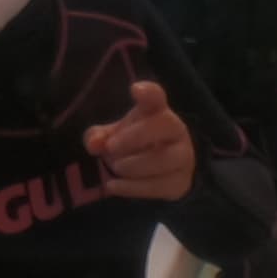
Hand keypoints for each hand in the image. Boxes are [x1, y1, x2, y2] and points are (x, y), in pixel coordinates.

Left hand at [82, 80, 193, 200]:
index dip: (148, 92)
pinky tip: (113, 186)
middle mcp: (175, 129)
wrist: (158, 173)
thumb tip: (93, 143)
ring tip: (116, 167)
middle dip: (135, 136)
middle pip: (166, 124)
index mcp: (157, 111)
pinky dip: (133, 187)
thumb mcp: (113, 136)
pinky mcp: (180, 182)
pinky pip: (160, 185)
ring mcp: (183, 156)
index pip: (157, 96)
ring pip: (166, 159)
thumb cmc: (133, 145)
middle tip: (110, 147)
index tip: (135, 90)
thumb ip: (99, 136)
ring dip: (135, 165)